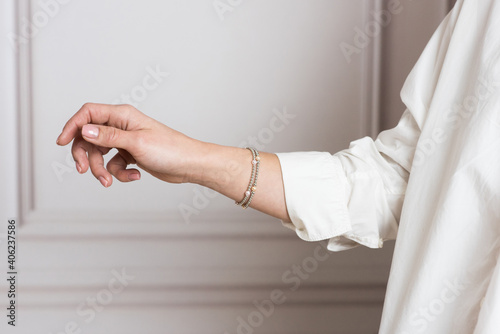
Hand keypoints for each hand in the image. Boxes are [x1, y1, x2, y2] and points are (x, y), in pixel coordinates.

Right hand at [56, 103, 203, 186]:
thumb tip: (84, 130)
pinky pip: (114, 164)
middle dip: (85, 155)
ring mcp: (125, 140)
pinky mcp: (131, 154)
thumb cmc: (170, 149)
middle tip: (84, 170)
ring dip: (102, 169)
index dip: (72, 126)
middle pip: (89, 137)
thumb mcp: (136, 143)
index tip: (61, 142)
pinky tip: (135, 176)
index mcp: (122, 115)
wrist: (189, 165)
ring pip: (100, 154)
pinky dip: (120, 173)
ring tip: (110, 182)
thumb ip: (108, 137)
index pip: (88, 113)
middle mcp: (121, 125)